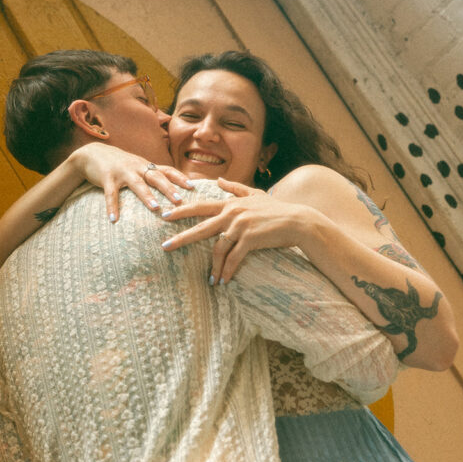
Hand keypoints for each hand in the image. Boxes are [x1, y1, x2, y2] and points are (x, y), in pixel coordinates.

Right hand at [73, 143, 192, 221]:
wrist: (92, 154)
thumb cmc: (120, 164)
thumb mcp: (138, 166)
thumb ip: (153, 175)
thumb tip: (173, 186)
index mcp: (146, 166)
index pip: (167, 170)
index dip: (180, 178)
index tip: (193, 187)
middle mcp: (137, 167)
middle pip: (156, 177)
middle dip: (169, 188)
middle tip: (180, 201)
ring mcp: (122, 172)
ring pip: (137, 184)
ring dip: (147, 196)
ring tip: (155, 208)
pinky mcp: (106, 178)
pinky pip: (110, 194)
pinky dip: (112, 207)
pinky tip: (114, 220)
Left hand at [161, 178, 311, 282]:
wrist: (298, 221)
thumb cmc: (277, 209)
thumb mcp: (255, 194)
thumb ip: (235, 188)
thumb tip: (219, 180)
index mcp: (230, 204)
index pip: (200, 206)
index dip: (181, 210)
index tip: (165, 215)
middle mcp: (232, 213)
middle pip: (201, 228)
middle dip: (181, 238)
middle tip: (165, 247)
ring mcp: (241, 226)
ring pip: (218, 248)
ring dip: (213, 266)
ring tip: (211, 279)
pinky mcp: (250, 239)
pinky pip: (233, 258)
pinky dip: (227, 271)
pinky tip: (223, 281)